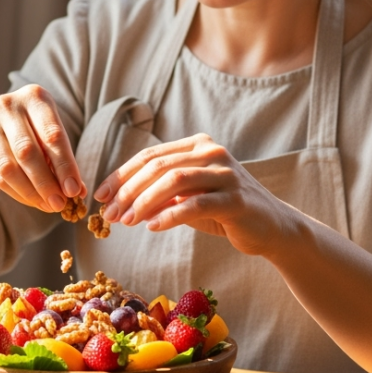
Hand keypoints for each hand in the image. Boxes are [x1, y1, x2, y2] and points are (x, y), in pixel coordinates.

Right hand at [0, 84, 82, 211]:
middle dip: (46, 182)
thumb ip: (64, 159)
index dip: (64, 165)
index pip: (53, 134)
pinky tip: (32, 201)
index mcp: (35, 97)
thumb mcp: (50, 135)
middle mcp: (8, 105)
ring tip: (48, 206)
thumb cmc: (32, 131)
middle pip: (28, 151)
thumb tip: (78, 191)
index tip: (73, 190)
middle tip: (60, 204)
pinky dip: (17, 193)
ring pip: (9, 166)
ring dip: (31, 191)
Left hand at [93, 133, 293, 255]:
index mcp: (198, 145)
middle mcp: (212, 152)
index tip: (100, 196)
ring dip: (144, 202)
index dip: (121, 175)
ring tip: (126, 222)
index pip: (150, 156)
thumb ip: (162, 194)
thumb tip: (120, 202)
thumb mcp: (189, 198)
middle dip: (128, 191)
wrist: (271, 227)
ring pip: (174, 182)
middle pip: (158, 167)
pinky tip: (152, 227)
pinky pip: (195, 205)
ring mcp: (226, 174)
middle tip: (109, 214)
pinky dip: (169, 216)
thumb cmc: (225, 211)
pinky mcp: (236, 199)